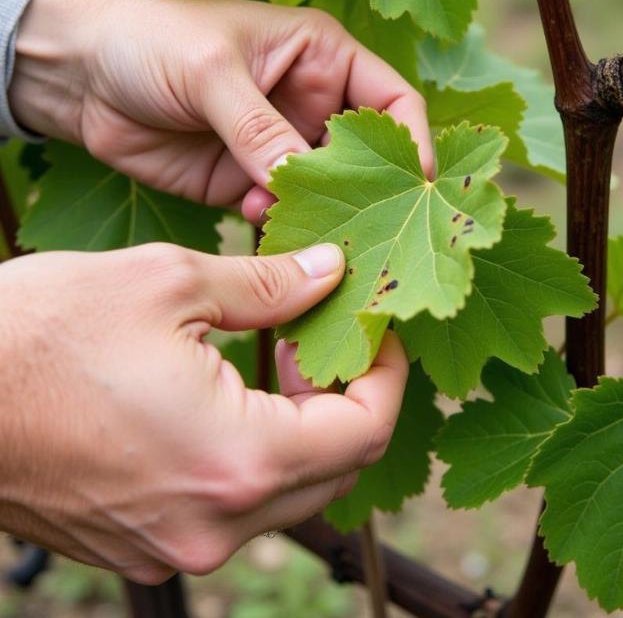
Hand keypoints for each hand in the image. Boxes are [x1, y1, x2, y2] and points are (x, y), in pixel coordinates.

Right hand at [0, 242, 407, 583]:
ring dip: (303, 427)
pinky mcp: (142, 543)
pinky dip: (255, 455)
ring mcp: (176, 545)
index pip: (365, 431)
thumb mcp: (168, 283)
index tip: (378, 331)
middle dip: (348, 400)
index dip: (387, 375)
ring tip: (275, 358)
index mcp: (237, 460)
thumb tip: (330, 272)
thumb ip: (268, 285)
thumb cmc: (40, 333)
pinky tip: (229, 398)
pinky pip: (234, 507)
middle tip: (323, 338)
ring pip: (288, 494)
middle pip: (335, 469)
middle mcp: (215, 524)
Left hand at [9, 0, 432, 221]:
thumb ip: (262, 129)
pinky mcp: (245, 184)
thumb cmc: (152, 40)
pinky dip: (278, 224)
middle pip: (364, 158)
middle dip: (366, 191)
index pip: (391, 102)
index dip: (411, 140)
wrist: (79, 73)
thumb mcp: (213, 71)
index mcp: (322, 58)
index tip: (417, 184)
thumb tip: (302, 184)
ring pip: (324, 193)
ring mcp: (279, 149)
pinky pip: (279, 213)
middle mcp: (310, 105)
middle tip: (364, 226)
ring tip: (303, 227)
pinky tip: (256, 219)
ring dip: (320, 214)